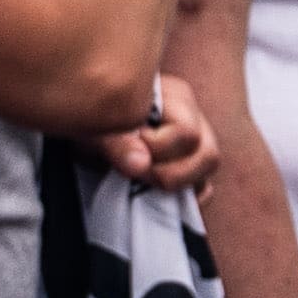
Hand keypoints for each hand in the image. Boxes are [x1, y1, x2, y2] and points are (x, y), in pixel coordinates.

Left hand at [99, 71, 216, 193]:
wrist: (88, 123)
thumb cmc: (95, 119)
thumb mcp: (98, 128)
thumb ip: (118, 144)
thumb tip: (141, 165)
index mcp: (176, 98)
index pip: (186, 133)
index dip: (157, 149)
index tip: (128, 149)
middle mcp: (195, 118)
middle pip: (208, 155)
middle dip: (170, 174)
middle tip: (137, 173)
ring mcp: (197, 143)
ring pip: (209, 171)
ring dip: (179, 186)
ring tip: (145, 183)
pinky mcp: (192, 169)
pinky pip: (204, 190)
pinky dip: (185, 199)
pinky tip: (157, 196)